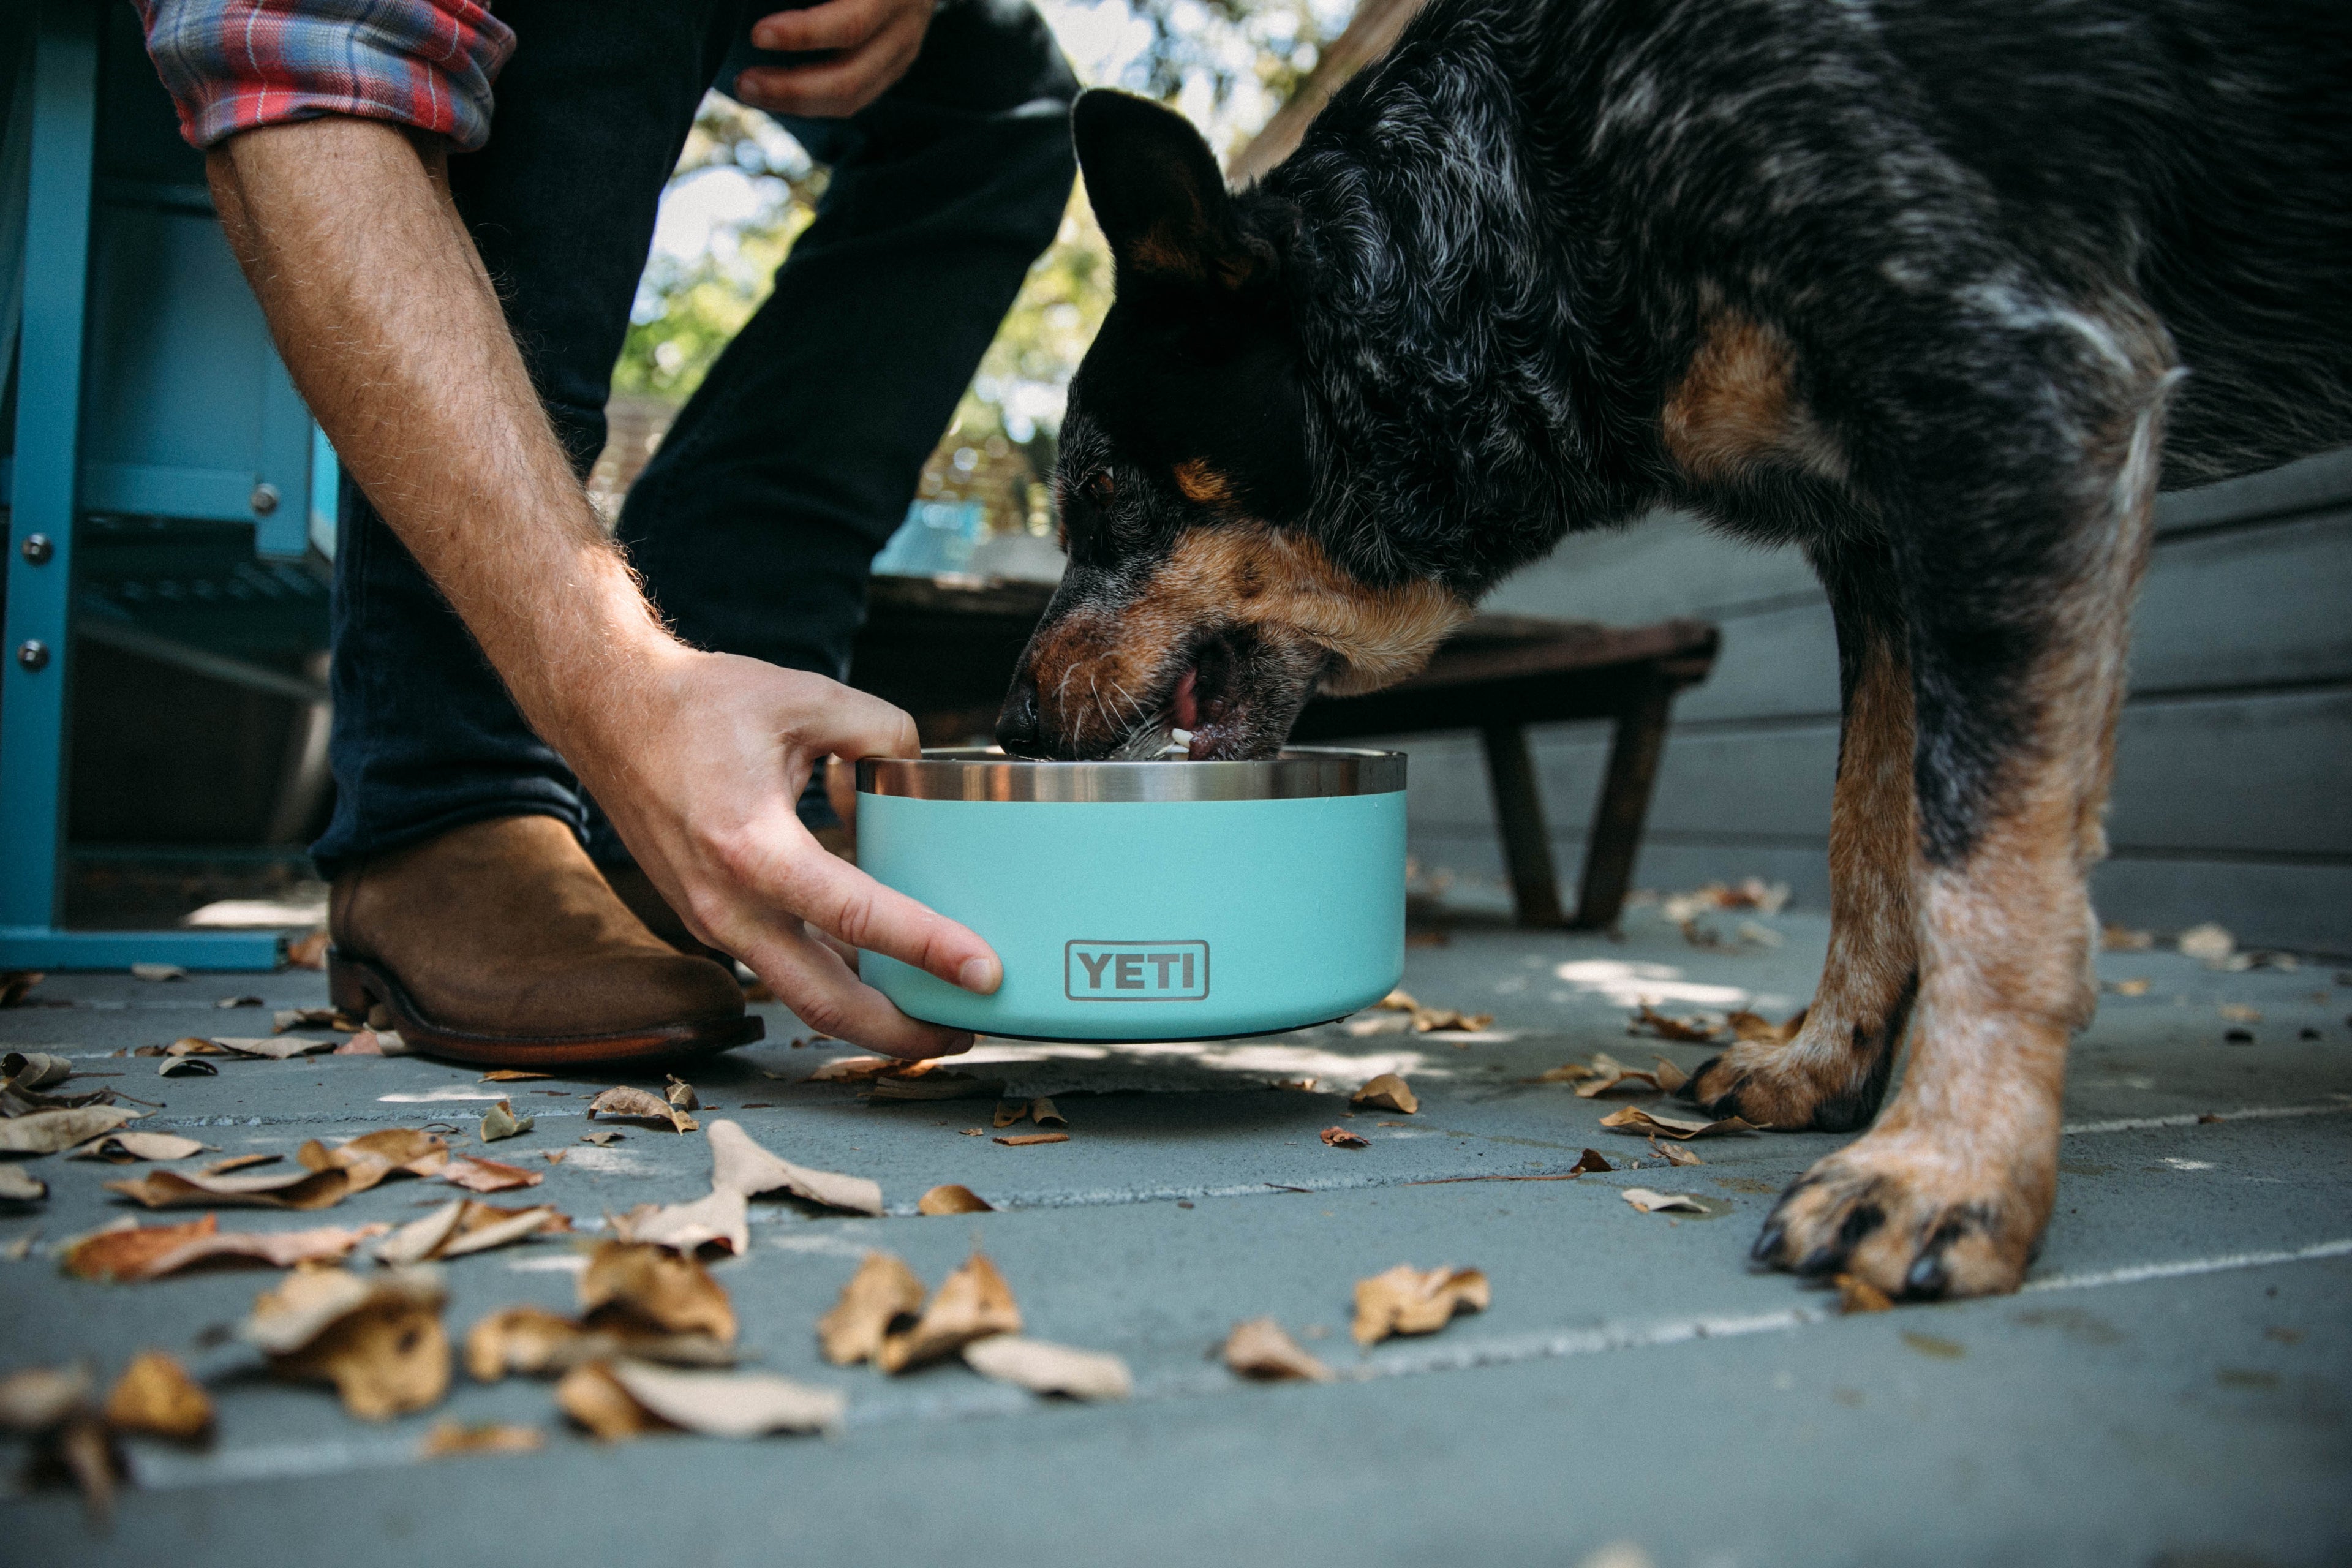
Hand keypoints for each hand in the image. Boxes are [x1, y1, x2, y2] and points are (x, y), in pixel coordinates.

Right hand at [582, 646, 1000, 1058]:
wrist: (608, 714)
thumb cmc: (697, 704)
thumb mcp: (805, 696)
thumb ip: (882, 731)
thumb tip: (922, 775)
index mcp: (748, 845)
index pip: (855, 916)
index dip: (927, 948)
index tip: (984, 971)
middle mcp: (726, 901)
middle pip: (824, 999)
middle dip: (901, 1029)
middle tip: (970, 1030)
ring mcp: (715, 920)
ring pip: (804, 994)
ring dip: (872, 1014)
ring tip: (941, 1013)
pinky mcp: (716, 920)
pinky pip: (787, 964)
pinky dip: (840, 977)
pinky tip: (888, 972)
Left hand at [734, 0, 934, 117]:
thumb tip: (741, 1)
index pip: (851, 23)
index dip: (803, 33)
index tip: (757, 35)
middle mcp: (903, 25)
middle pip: (850, 76)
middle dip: (791, 86)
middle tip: (743, 82)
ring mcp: (902, 51)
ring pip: (852, 98)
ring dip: (794, 102)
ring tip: (750, 90)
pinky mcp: (893, 67)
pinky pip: (852, 100)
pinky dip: (809, 102)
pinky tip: (776, 92)